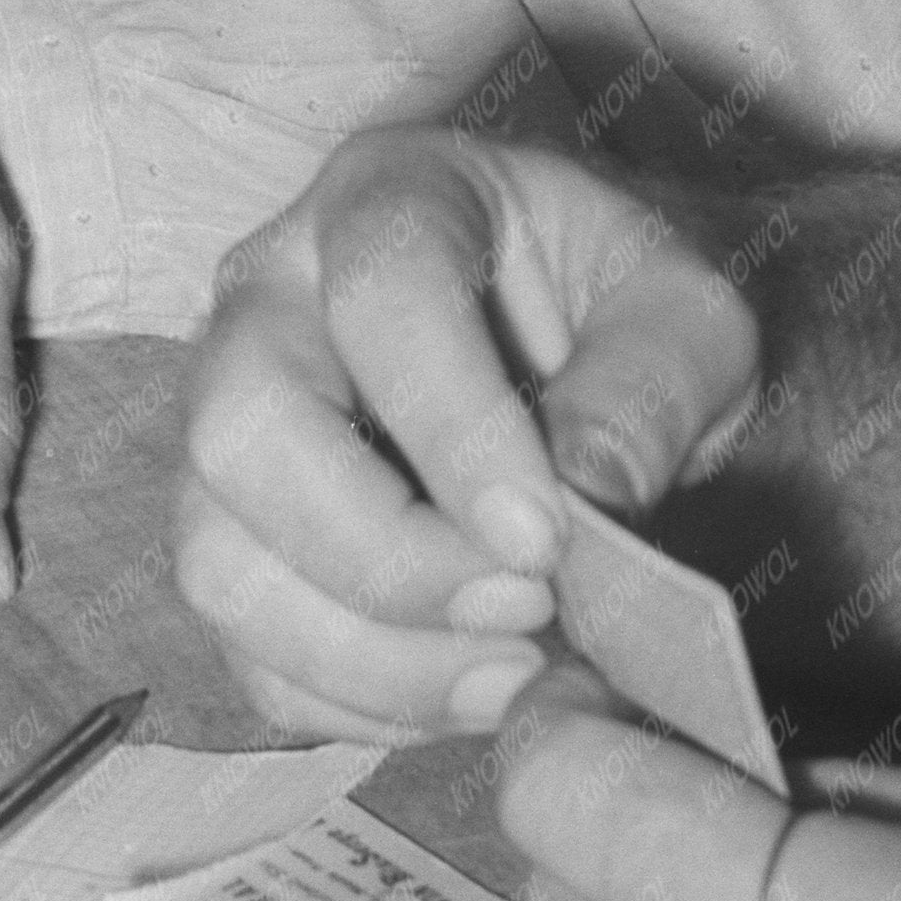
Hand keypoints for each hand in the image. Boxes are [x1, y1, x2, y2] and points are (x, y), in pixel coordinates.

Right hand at [177, 124, 761, 737]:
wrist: (557, 346)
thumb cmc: (613, 314)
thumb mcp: (685, 314)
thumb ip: (656, 375)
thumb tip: (588, 484)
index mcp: (384, 199)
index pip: (377, 293)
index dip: (453, 427)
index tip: (547, 543)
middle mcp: (266, 294)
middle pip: (241, 426)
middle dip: (382, 557)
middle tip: (524, 612)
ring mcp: (225, 413)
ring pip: (215, 553)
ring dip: (366, 654)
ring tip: (509, 676)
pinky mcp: (229, 527)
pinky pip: (242, 645)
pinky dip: (351, 702)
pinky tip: (462, 687)